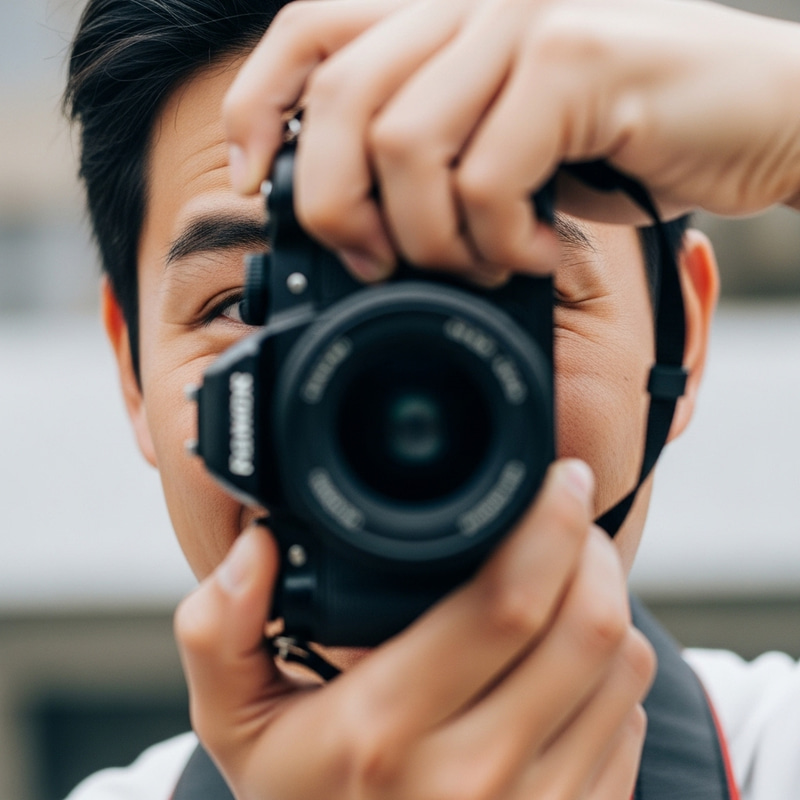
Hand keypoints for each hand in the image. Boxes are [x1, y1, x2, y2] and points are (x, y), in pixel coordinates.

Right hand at [175, 460, 654, 799]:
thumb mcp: (233, 721)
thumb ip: (220, 628)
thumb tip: (255, 548)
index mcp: (385, 730)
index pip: (504, 603)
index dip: (549, 525)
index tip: (556, 479)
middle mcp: (473, 777)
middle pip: (587, 626)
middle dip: (592, 547)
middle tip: (569, 514)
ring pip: (622, 669)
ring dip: (605, 602)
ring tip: (569, 575)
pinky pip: (625, 722)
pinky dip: (608, 670)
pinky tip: (563, 656)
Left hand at [224, 0, 799, 281]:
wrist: (755, 114)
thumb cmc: (621, 134)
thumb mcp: (506, 140)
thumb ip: (430, 151)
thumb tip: (348, 218)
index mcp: (441, 8)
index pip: (307, 32)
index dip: (257, 107)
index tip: (254, 183)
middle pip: (340, 101)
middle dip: (341, 208)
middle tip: (383, 262)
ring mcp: (522, 17)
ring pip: (403, 145)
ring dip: (430, 239)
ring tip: (480, 263)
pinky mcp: (575, 57)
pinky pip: (485, 176)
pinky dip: (498, 242)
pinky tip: (537, 255)